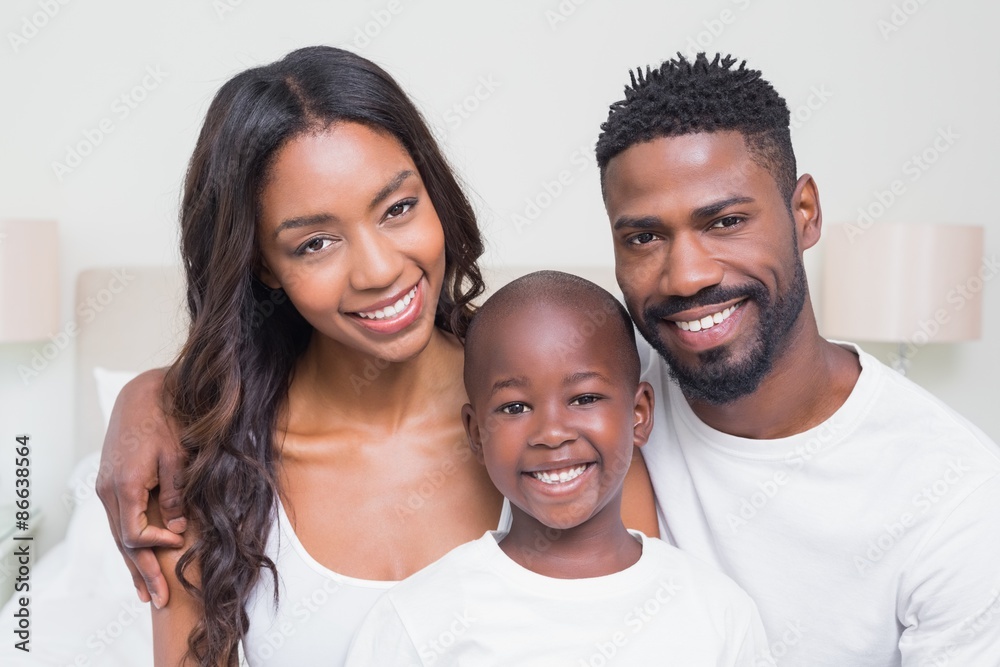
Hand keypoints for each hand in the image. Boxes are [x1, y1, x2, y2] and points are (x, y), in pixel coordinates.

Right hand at [96, 368, 186, 607]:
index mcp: (125, 487)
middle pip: (124, 543)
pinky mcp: (110, 483)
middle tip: (157, 600)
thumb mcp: (177, 457)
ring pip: (118, 534)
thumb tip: (176, 530)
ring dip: (132, 563)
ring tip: (144, 591)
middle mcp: (109, 492)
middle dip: (142, 572)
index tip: (179, 545)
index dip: (157, 546)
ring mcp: (105, 488)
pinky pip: (118, 521)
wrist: (142, 394)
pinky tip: (136, 558)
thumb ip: (175, 495)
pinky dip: (128, 542)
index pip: (136, 534)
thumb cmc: (165, 421)